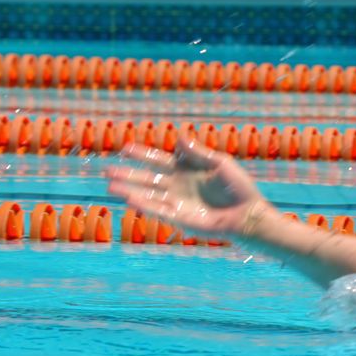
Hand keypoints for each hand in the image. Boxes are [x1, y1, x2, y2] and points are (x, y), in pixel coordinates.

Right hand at [105, 136, 269, 237]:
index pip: (159, 160)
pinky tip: (130, 198)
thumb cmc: (238, 188)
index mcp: (186, 170)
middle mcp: (177, 186)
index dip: (143, 154)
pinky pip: (158, 210)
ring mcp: (177, 203)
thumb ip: (200, 153)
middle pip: (148, 178)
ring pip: (148, 195)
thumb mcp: (221, 164)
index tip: (125, 148)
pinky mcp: (179, 218)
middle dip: (128, 174)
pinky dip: (144, 205)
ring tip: (111, 185)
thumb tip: (180, 137)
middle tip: (107, 169)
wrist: (247, 213)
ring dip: (129, 190)